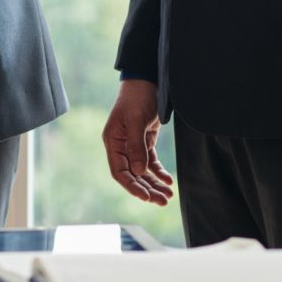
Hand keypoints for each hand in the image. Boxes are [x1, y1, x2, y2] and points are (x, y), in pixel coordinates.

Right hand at [101, 79, 174, 204]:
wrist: (147, 81)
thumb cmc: (137, 97)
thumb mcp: (136, 121)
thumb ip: (136, 147)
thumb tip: (138, 172)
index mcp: (112, 142)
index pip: (119, 172)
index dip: (132, 186)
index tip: (146, 197)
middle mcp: (120, 146)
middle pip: (133, 175)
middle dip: (147, 189)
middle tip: (163, 200)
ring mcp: (132, 145)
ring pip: (142, 171)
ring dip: (154, 183)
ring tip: (168, 195)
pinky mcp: (144, 141)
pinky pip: (150, 162)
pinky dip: (159, 171)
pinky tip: (168, 180)